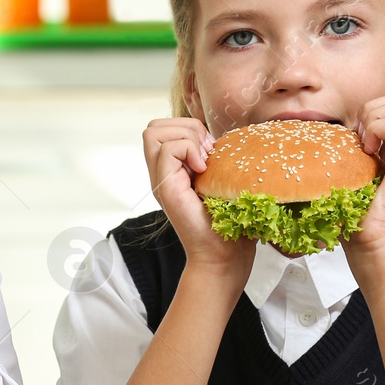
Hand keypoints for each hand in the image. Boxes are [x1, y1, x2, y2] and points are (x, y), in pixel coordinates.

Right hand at [143, 118, 253, 286]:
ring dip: (187, 138)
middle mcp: (162, 175)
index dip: (188, 128)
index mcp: (173, 171)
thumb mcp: (221, 183)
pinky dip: (189, 150)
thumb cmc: (230, 225)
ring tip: (205, 162)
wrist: (224, 257)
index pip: (163, 129)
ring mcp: (161, 181)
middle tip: (206, 153)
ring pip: (154, 132)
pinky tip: (204, 171)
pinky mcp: (165, 188)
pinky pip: (167, 150)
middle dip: (185, 127)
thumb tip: (221, 138)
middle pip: (154, 127)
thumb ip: (214, 160)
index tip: (211, 150)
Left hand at [345, 93, 384, 267]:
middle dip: (375, 107)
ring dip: (376, 117)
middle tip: (360, 136)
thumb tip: (335, 129)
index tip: (356, 134)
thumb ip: (353, 149)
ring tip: (363, 144)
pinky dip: (377, 130)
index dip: (375, 108)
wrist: (373, 246)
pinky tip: (366, 152)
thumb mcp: (353, 172)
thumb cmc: (358, 215)